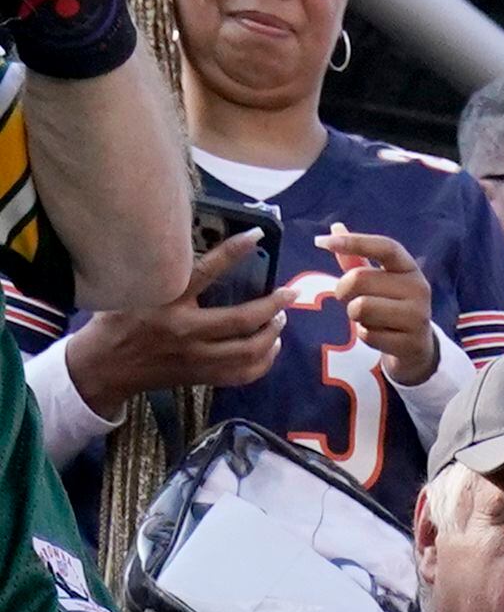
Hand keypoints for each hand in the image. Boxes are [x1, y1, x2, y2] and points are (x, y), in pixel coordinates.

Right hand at [65, 241, 287, 404]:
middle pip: (241, 320)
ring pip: (248, 351)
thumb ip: (167, 273)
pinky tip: (271, 348)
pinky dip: (263, 362)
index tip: (257, 235)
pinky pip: (243, 374)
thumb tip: (202, 253)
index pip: (207, 270)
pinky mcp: (203, 376)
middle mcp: (186, 330)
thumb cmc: (118, 318)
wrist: (107, 365)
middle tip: (289, 293)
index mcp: (168, 299)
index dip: (234, 251)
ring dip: (272, 335)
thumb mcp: (135, 286)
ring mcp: (197, 357)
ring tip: (280, 319)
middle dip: (272, 306)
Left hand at [326, 228, 436, 388]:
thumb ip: (357, 257)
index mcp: (409, 268)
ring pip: (362, 308)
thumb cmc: (390, 306)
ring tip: (365, 318)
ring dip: (354, 314)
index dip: (355, 242)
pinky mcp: (411, 343)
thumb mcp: (378, 280)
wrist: (417, 347)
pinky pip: (369, 335)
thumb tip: (336, 227)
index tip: (323, 242)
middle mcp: (419, 289)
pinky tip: (377, 335)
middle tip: (347, 298)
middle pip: (360, 279)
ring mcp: (418, 317)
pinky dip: (364, 335)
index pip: (385, 247)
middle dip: (343, 290)